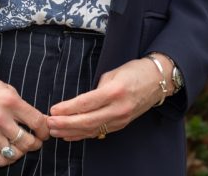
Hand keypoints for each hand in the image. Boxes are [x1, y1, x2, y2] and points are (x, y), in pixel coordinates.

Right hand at [0, 68, 49, 166]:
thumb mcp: (7, 89)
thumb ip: (22, 106)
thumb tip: (40, 120)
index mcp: (10, 101)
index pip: (37, 122)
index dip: (45, 130)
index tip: (44, 132)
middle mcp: (0, 118)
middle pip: (28, 142)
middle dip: (36, 143)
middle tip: (36, 140)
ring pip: (15, 153)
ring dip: (22, 151)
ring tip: (22, 145)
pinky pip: (0, 159)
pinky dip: (8, 158)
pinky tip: (9, 150)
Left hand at [45, 56, 167, 141]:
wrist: (158, 81)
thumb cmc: (134, 71)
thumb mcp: (113, 73)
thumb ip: (97, 89)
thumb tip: (82, 102)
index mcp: (114, 91)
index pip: (86, 103)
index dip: (68, 109)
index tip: (53, 110)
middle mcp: (118, 108)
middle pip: (87, 121)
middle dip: (65, 124)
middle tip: (49, 124)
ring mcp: (121, 119)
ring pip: (92, 130)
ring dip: (71, 132)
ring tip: (54, 131)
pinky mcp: (121, 124)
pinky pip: (99, 132)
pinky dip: (83, 135)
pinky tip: (70, 136)